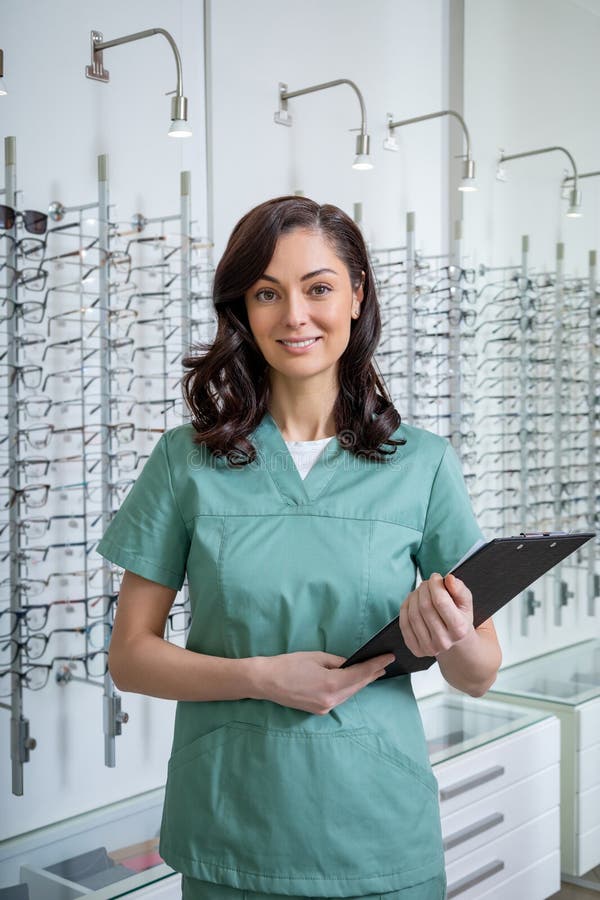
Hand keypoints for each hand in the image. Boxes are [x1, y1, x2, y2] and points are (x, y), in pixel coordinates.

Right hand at [252, 650, 396, 715]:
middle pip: (358, 686)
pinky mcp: (319, 710)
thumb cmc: (288, 665)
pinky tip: (353, 681)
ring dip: (361, 683)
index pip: (361, 674)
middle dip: (372, 674)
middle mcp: (331, 700)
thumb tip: (351, 664)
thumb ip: (338, 662)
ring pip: (349, 694)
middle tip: (385, 664)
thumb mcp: (316, 657)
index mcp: (331, 684)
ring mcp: (325, 707)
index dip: (376, 665)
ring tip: (373, 672)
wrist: (266, 682)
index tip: (389, 657)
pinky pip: (340, 698)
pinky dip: (348, 689)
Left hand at [399, 572, 473, 657]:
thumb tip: (448, 578)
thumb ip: (459, 589)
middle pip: (425, 607)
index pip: (440, 602)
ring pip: (413, 614)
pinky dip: (405, 608)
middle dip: (424, 589)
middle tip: (426, 583)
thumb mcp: (465, 602)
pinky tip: (411, 601)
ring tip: (419, 591)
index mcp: (459, 629)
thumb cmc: (459, 616)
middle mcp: (444, 642)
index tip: (435, 577)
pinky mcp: (416, 650)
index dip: (435, 585)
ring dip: (413, 596)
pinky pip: (404, 624)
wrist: (455, 640)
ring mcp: (429, 648)